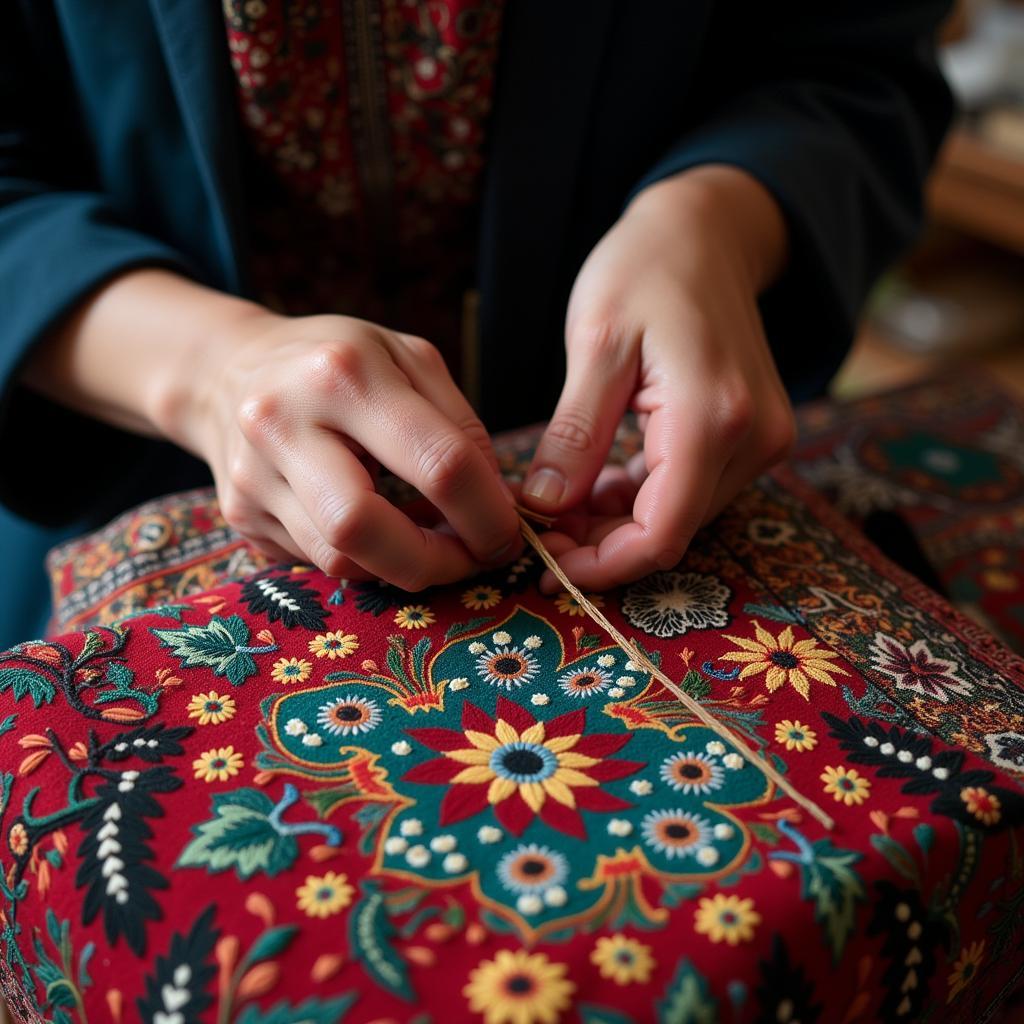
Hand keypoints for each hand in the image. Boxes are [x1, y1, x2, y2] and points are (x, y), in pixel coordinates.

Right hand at [172, 311, 521, 588]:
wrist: (231, 369)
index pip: (438, 463)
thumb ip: (460, 427)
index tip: (510, 534)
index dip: (488, 514)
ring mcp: (252, 476)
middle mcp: (284, 424)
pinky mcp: (241, 517)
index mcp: (343, 373)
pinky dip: (365, 561)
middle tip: (471, 558)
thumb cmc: (339, 361)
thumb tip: (499, 507)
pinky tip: (382, 535)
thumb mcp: (409, 360)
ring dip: (403, 568)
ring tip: (433, 546)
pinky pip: (318, 563)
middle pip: (364, 527)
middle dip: (435, 560)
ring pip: (340, 560)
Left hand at [521, 165, 796, 593]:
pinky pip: (692, 489)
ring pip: (681, 515)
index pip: (661, 532)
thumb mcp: (595, 344)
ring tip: (559, 503)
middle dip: (602, 543)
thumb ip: (575, 434)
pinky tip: (598, 481)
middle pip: (671, 529)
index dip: (602, 565)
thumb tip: (544, 509)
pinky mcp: (755, 435)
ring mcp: (762, 439)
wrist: (707, 231)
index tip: (545, 564)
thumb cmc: (644, 269)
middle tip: (539, 531)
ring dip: (618, 522)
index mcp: (712, 416)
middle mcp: (753, 439)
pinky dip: (642, 496)